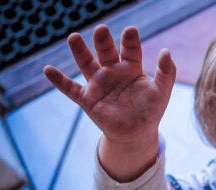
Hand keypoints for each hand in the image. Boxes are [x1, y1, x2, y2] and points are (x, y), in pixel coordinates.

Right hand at [43, 25, 175, 143]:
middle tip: (102, 29)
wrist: (137, 133)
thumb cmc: (150, 110)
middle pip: (105, 52)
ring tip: (74, 37)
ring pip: (86, 64)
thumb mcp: (162, 91)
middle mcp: (112, 72)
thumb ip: (167, 72)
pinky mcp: (88, 99)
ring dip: (80, 51)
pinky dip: (59, 81)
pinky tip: (48, 70)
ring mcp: (98, 84)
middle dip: (103, 41)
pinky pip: (71, 89)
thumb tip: (166, 51)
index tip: (131, 30)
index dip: (130, 40)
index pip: (130, 50)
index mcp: (131, 67)